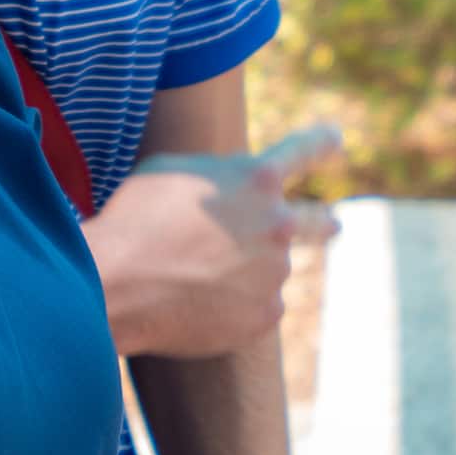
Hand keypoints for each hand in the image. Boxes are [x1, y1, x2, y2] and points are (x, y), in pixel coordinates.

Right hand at [82, 123, 340, 356]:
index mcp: (257, 178)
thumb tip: (235, 195)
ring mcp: (275, 274)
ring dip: (244, 271)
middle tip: (332, 225)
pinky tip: (197, 302)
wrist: (119, 281)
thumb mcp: (174, 171)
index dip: (320, 142)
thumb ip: (217, 176)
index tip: (336, 138)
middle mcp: (277, 224)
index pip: (302, 151)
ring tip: (192, 276)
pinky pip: (257, 307)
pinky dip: (234, 305)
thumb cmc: (136, 216)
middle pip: (318, 222)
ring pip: (267, 270)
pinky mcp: (265, 315)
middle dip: (324, 223)